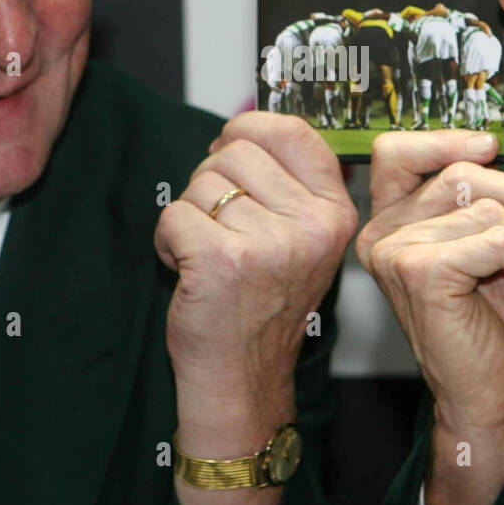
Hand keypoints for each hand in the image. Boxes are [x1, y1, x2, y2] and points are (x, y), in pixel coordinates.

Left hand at [154, 112, 355, 504]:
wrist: (242, 379)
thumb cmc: (261, 307)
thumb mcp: (299, 240)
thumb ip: (284, 182)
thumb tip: (241, 125)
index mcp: (335, 213)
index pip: (292, 131)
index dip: (250, 129)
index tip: (232, 146)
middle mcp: (312, 226)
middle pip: (236, 151)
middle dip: (212, 181)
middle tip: (222, 229)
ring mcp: (271, 244)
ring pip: (201, 183)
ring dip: (190, 215)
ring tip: (210, 256)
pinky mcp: (223, 260)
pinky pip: (175, 214)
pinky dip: (168, 240)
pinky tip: (189, 270)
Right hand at [356, 130, 503, 504]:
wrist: (493, 399)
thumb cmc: (491, 328)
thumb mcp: (486, 245)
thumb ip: (476, 200)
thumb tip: (492, 150)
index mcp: (389, 223)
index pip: (395, 152)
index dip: (444, 139)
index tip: (492, 148)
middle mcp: (380, 234)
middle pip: (457, 171)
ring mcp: (394, 253)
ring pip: (484, 206)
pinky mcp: (421, 273)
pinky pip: (497, 238)